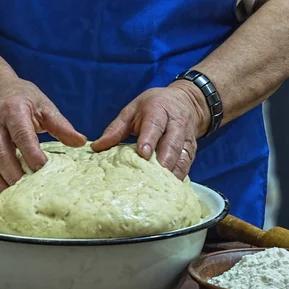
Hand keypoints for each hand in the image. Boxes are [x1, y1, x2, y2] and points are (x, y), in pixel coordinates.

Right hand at [0, 77, 86, 195]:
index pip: (21, 133)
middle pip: (0, 151)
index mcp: (13, 109)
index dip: (30, 152)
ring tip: (13, 196)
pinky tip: (1, 194)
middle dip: (13, 172)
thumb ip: (61, 125)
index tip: (42, 168)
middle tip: (27, 189)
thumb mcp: (45, 107)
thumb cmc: (24, 101)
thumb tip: (81, 142)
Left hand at [91, 80, 208, 178]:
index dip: (149, 140)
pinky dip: (180, 175)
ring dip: (173, 171)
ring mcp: (185, 137)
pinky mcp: (191, 148)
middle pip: (171, 143)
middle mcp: (175, 123)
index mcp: (158, 110)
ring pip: (182, 155)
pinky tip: (170, 187)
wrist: (186, 101)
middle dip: (164, 160)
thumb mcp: (131, 110)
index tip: (142, 155)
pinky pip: (187, 162)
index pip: (154, 125)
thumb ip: (115, 129)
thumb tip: (96, 147)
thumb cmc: (152, 107)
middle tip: (152, 177)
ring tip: (161, 186)